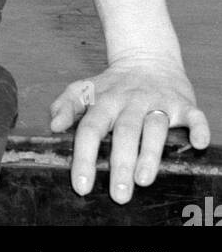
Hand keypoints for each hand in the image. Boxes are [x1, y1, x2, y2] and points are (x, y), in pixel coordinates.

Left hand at [50, 54, 210, 202]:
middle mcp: (131, 101)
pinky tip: (198, 144)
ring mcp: (158, 102)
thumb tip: (53, 125)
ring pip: (155, 126)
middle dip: (120, 163)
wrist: (148, 58)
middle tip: (118, 194)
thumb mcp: (86, 89)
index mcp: (105, 100)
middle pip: (124, 131)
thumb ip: (67, 105)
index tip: (81, 186)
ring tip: (144, 179)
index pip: (91, 129)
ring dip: (151, 152)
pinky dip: (198, 128)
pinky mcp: (183, 103)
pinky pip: (194, 115)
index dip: (85, 157)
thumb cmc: (114, 84)